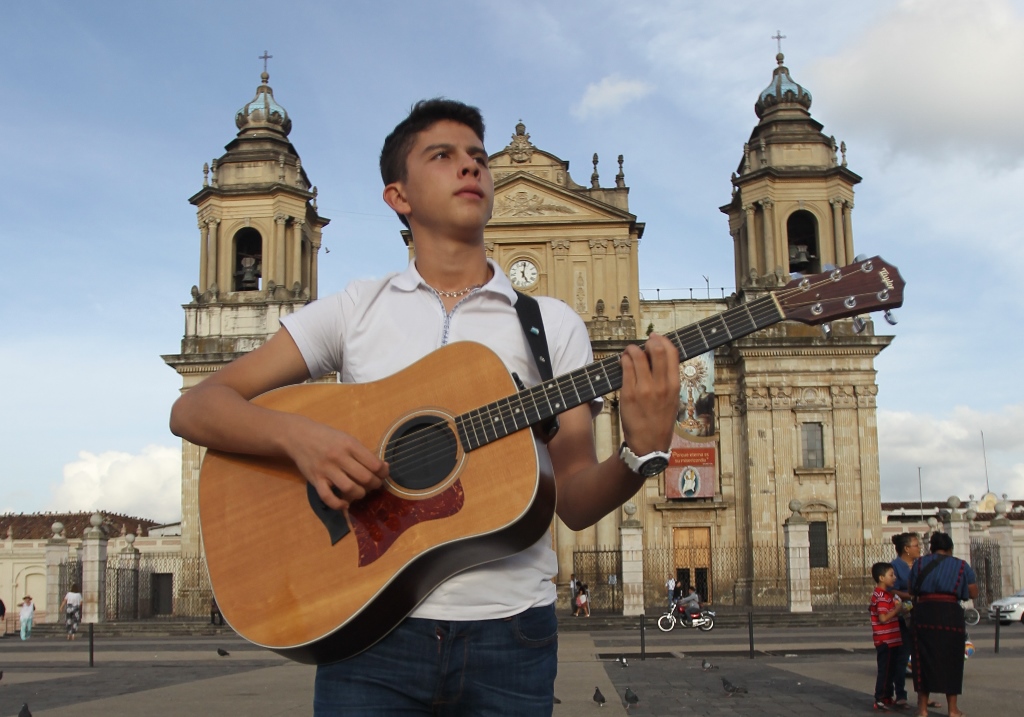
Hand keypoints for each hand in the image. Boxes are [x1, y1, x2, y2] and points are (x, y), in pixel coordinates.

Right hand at [285, 416, 388, 510]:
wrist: (299, 436)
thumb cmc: (327, 437)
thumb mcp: (347, 439)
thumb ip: (363, 453)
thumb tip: (384, 467)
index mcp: (349, 445)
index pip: (374, 464)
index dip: (383, 473)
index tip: (382, 474)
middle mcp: (338, 457)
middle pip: (365, 478)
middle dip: (375, 485)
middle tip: (374, 484)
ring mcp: (326, 469)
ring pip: (350, 489)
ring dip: (360, 494)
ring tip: (360, 491)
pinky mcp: (315, 480)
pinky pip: (328, 497)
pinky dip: (338, 504)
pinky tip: (345, 504)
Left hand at [618, 333, 679, 455]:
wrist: (648, 444)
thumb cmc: (659, 421)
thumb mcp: (673, 400)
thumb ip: (668, 380)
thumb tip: (659, 358)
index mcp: (675, 386)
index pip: (672, 353)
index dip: (663, 341)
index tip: (656, 338)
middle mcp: (661, 385)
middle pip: (656, 350)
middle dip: (648, 342)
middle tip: (643, 343)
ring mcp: (645, 389)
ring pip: (637, 356)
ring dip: (631, 349)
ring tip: (629, 352)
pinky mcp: (629, 394)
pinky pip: (625, 368)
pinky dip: (623, 360)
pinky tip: (622, 361)